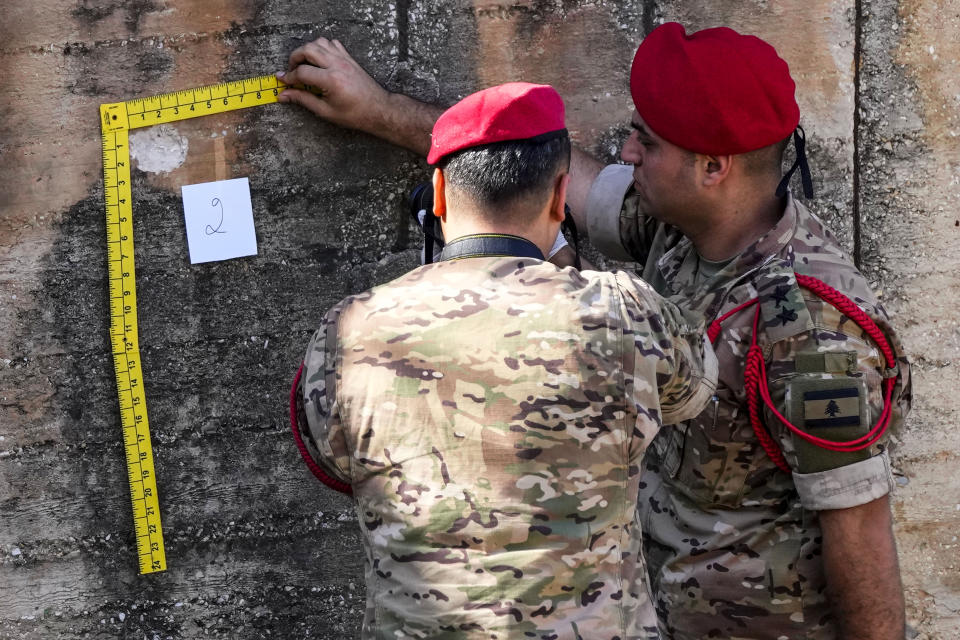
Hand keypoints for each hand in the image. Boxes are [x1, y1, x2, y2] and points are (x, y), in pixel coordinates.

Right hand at [277, 37, 391, 134]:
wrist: (378, 110)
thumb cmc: (355, 114)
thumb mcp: (325, 111)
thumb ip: (303, 100)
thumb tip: (284, 95)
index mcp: (331, 80)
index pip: (302, 72)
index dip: (289, 78)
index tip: (282, 82)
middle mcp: (337, 65)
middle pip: (308, 49)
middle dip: (294, 58)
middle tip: (291, 71)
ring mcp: (344, 59)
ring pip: (319, 42)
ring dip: (308, 50)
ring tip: (304, 64)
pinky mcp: (349, 58)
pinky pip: (332, 44)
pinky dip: (322, 48)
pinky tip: (320, 60)